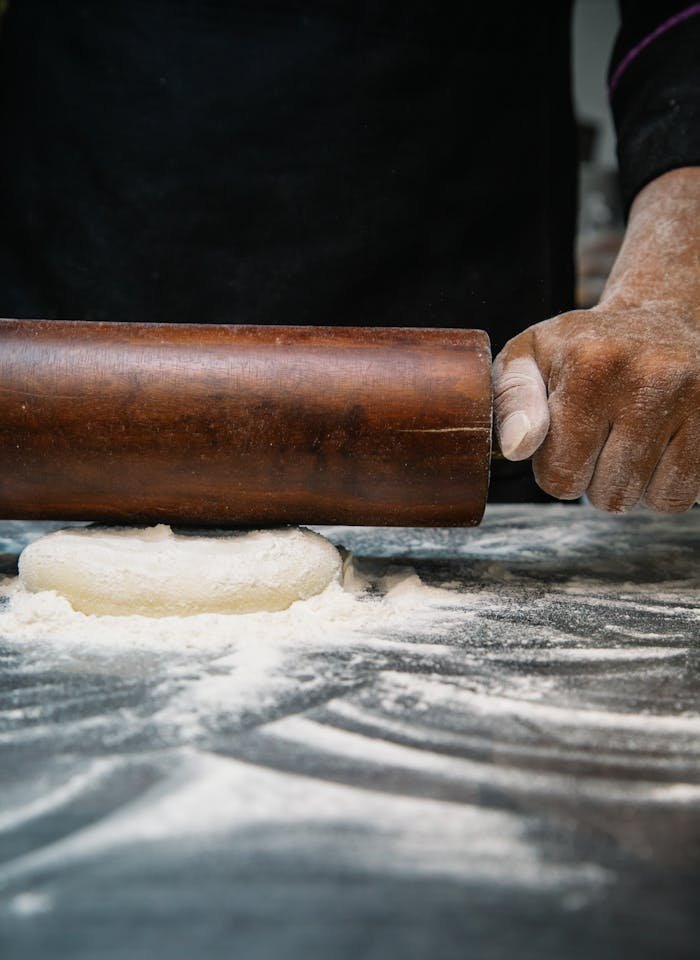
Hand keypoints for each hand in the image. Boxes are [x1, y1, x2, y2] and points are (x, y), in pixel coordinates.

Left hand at [492, 167, 699, 513]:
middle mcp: (648, 377)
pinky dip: (666, 484)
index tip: (564, 438)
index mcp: (589, 366)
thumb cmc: (580, 348)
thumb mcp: (528, 358)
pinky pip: (686, 495)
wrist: (658, 316)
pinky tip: (658, 447)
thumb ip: (510, 402)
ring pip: (651, 499)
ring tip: (629, 440)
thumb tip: (516, 448)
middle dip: (595, 479)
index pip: (560, 476)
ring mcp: (694, 397)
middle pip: (608, 495)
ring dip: (633, 484)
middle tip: (600, 438)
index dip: (556, 468)